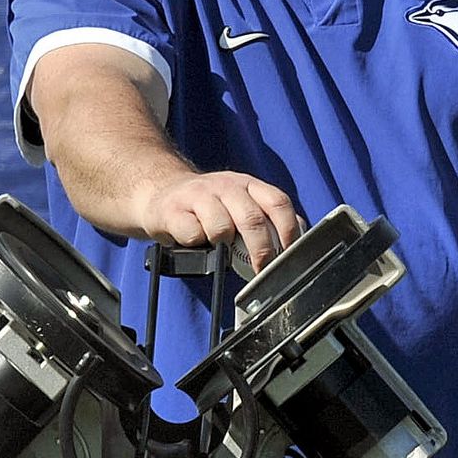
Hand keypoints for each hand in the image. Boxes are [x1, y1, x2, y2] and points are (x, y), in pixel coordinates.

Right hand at [146, 171, 302, 270]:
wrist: (160, 194)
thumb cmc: (208, 209)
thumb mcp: (240, 206)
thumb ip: (266, 220)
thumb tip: (296, 244)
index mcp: (248, 186)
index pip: (278, 202)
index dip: (289, 231)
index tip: (289, 256)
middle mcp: (226, 186)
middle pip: (252, 218)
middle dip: (261, 250)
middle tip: (261, 271)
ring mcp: (199, 195)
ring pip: (221, 227)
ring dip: (224, 246)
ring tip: (220, 250)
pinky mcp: (173, 209)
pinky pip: (193, 233)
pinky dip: (198, 244)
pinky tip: (195, 243)